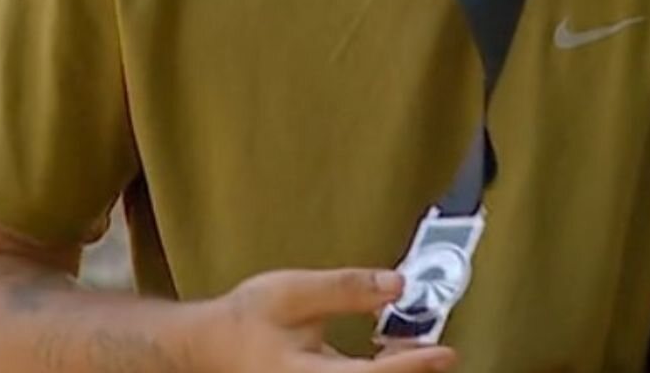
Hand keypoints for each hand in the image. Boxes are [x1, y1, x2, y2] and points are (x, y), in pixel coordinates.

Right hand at [192, 268, 457, 371]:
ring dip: (397, 372)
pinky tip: (391, 350)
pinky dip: (381, 370)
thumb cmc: (242, 321)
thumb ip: (345, 289)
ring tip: (423, 348)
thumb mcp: (292, 292)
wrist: (206, 347)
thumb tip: (396, 285)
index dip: (411, 366)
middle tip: (442, 353)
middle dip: (412, 372)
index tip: (444, 352)